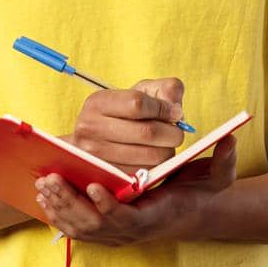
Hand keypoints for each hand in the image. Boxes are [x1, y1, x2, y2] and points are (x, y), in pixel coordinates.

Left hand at [34, 133, 237, 245]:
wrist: (189, 213)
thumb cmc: (198, 194)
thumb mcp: (216, 178)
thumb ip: (224, 160)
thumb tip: (229, 138)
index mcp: (154, 218)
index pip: (128, 220)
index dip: (110, 207)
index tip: (94, 186)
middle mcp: (132, 233)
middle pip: (96, 227)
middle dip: (71, 204)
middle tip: (53, 180)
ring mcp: (116, 236)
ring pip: (81, 230)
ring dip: (60, 208)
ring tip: (45, 183)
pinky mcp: (105, 233)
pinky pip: (76, 229)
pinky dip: (59, 214)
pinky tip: (45, 195)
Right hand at [68, 77, 187, 176]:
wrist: (100, 138)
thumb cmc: (125, 113)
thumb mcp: (143, 92)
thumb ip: (166, 89)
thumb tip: (176, 109)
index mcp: (98, 103)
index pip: (137, 104)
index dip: (163, 108)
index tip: (175, 112)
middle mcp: (91, 128)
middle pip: (147, 132)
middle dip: (171, 132)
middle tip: (176, 132)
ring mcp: (96, 156)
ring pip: (150, 155)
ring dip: (167, 150)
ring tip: (165, 144)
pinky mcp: (107, 177)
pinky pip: (146, 173)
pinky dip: (157, 165)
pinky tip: (153, 156)